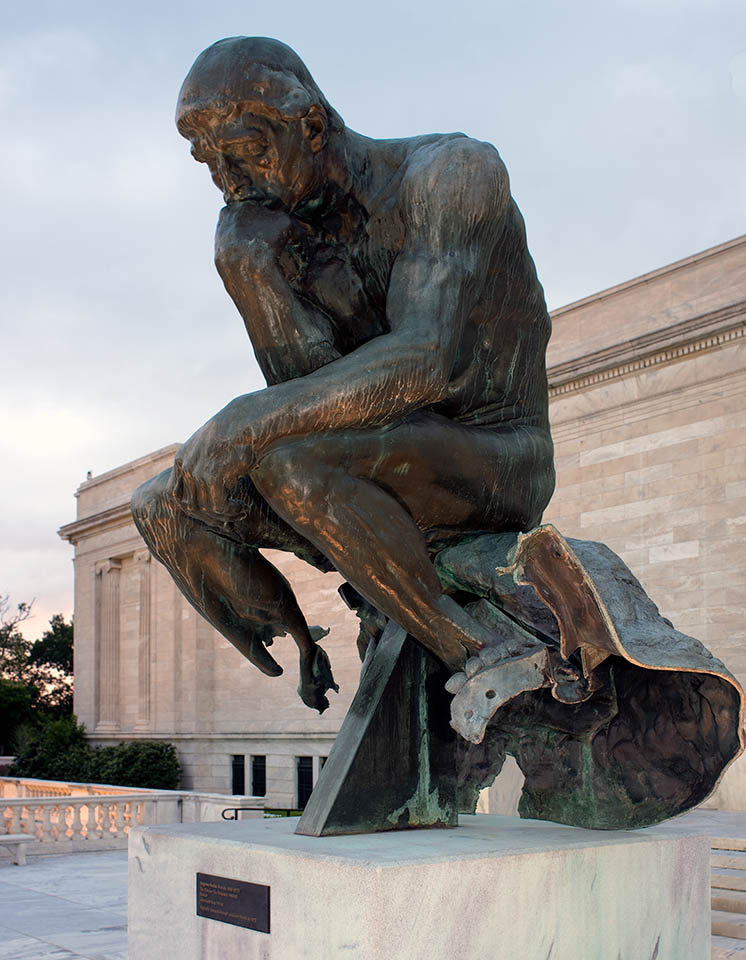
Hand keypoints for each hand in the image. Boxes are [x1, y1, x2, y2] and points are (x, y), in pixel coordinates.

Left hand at [170, 404, 256, 520]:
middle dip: (209, 517)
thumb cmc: (237, 434)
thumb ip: (205, 465)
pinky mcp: (212, 477)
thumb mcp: (214, 448)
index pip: (178, 494)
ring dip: (224, 517)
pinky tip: (242, 509)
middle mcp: (186, 466)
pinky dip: (230, 512)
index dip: (195, 508)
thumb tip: (214, 486)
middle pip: (189, 506)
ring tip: (240, 513)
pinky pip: (217, 507)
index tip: (215, 511)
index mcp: (182, 459)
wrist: (249, 419)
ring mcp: (197, 472)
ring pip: (204, 510)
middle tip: (228, 519)